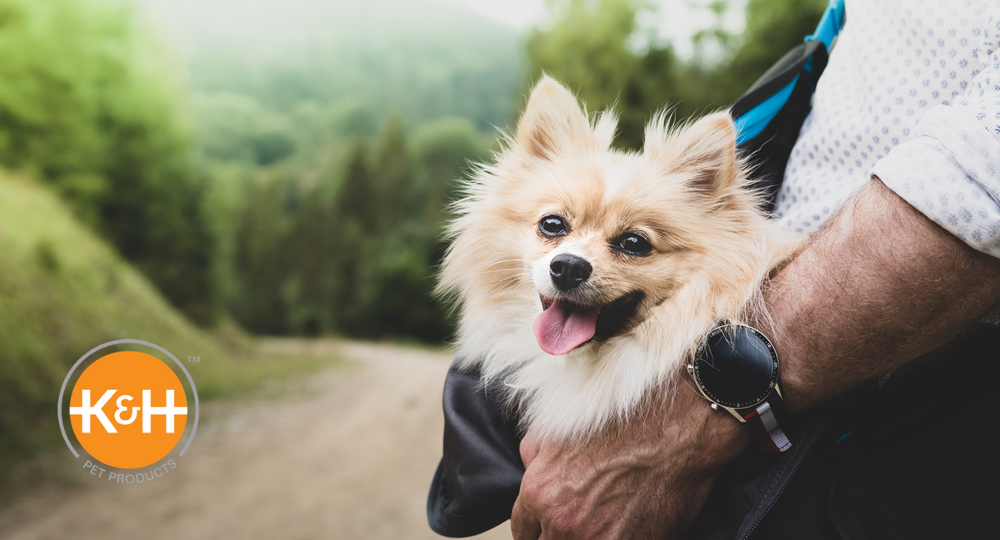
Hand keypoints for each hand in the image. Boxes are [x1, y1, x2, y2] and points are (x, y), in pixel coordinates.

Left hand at [510, 381, 748, 539]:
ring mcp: (596, 538)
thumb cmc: (622, 419)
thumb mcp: (560, 426)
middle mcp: (561, 520)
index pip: (522, 530)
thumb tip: (529, 471)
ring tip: (600, 525)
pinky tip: (625, 529)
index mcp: (538, 491)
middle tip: (575, 524)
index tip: (545, 529)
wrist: (677, 425)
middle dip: (555, 538)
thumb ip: (533, 456)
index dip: (534, 531)